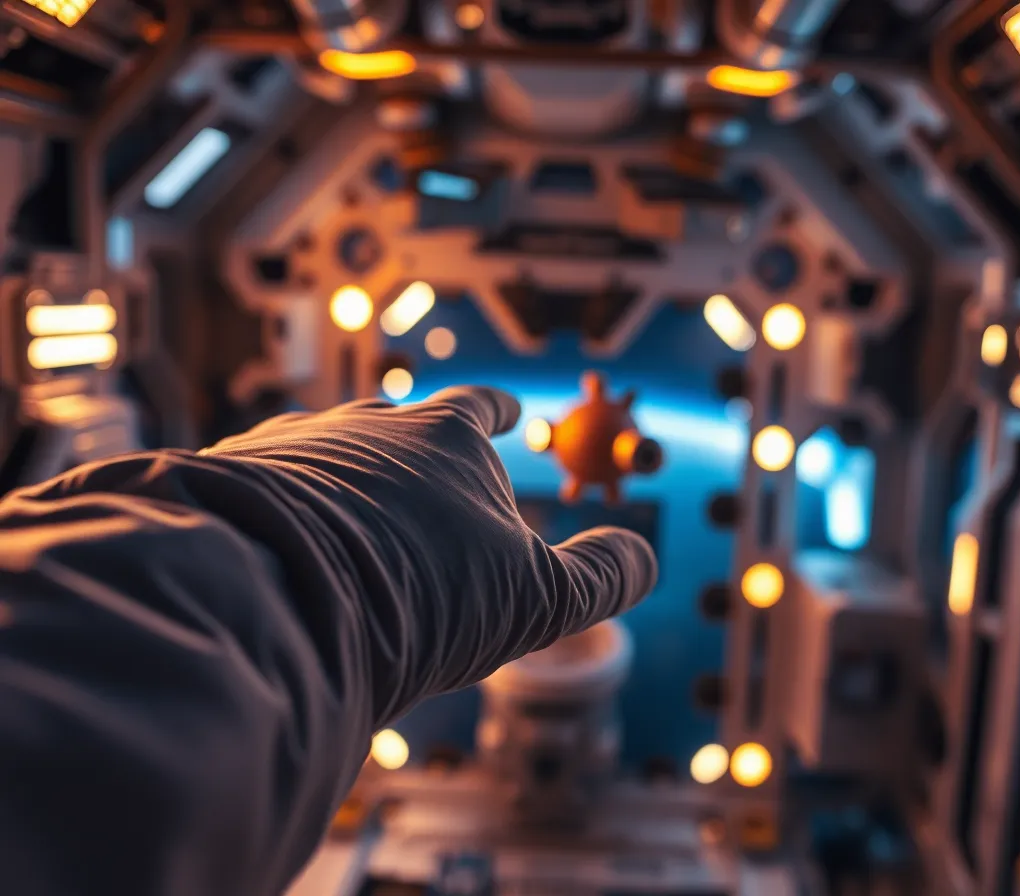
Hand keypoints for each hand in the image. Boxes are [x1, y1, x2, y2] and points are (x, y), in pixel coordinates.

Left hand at [205, 386, 658, 723]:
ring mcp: (288, 446)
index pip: (478, 405)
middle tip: (420, 488)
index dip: (497, 409)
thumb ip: (600, 577)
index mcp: (443, 435)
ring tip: (345, 529)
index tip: (507, 410)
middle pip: (396, 425)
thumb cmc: (418, 595)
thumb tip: (644, 557)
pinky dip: (281, 510)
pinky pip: (262, 484)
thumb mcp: (536, 599)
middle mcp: (362, 423)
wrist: (270, 599)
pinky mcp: (225, 479)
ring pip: (327, 453)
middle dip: (412, 451)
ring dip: (343, 483)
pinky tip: (278, 551)